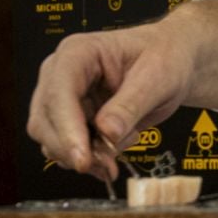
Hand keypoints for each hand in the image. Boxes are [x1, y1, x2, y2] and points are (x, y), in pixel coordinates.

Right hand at [25, 20, 191, 182]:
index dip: (67, 128)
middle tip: (108, 165)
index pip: (59, 91)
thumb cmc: (165, 56)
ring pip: (51, 140)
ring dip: (83, 157)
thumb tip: (106, 133)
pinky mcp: (72, 120)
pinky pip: (68, 149)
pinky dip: (89, 160)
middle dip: (73, 149)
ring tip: (121, 149)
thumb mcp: (157, 77)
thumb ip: (131, 105)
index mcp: (79, 52)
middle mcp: (61, 74)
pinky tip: (115, 152)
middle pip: (44, 121)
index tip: (83, 158)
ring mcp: (63, 99)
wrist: (173, 62)